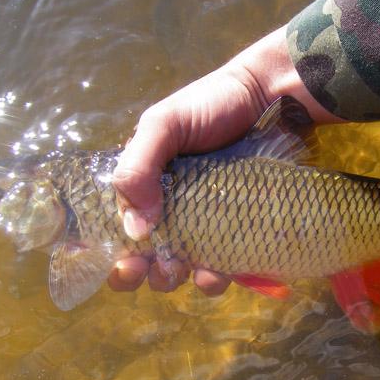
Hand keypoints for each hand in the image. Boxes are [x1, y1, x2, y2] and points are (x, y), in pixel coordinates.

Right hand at [108, 26, 340, 295]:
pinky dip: (212, 278)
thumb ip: (138, 166)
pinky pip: (218, 270)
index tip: (114, 262)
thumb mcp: (164, 124)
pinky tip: (215, 271)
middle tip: (149, 266)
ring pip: (177, 271)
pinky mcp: (235, 235)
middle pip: (141, 259)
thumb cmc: (212, 105)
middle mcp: (167, 210)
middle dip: (139, 272)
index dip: (106, 253)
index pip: (112, 228)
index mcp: (142, 185)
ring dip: (172, 278)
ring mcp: (202, 226)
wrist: (273, 100)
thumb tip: (134, 227)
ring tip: (180, 266)